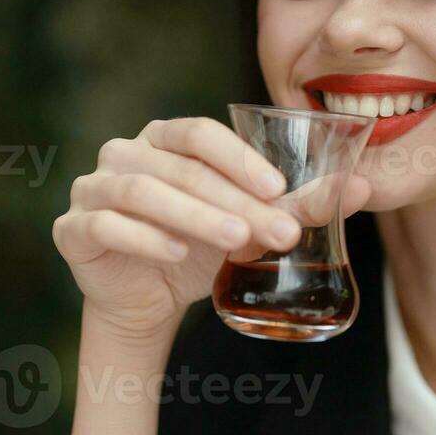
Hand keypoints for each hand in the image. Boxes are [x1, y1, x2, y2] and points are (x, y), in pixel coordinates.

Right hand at [53, 116, 371, 342]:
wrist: (146, 300)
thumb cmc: (197, 250)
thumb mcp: (247, 226)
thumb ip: (295, 204)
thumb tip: (362, 187)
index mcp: (164, 139)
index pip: (200, 133)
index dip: (239, 157)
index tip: (278, 188)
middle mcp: (124, 154)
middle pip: (180, 168)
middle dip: (232, 200)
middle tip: (277, 230)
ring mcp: (92, 187)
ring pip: (142, 192)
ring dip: (194, 215)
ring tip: (235, 241)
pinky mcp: (72, 228)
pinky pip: (106, 225)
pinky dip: (145, 238)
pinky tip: (178, 254)